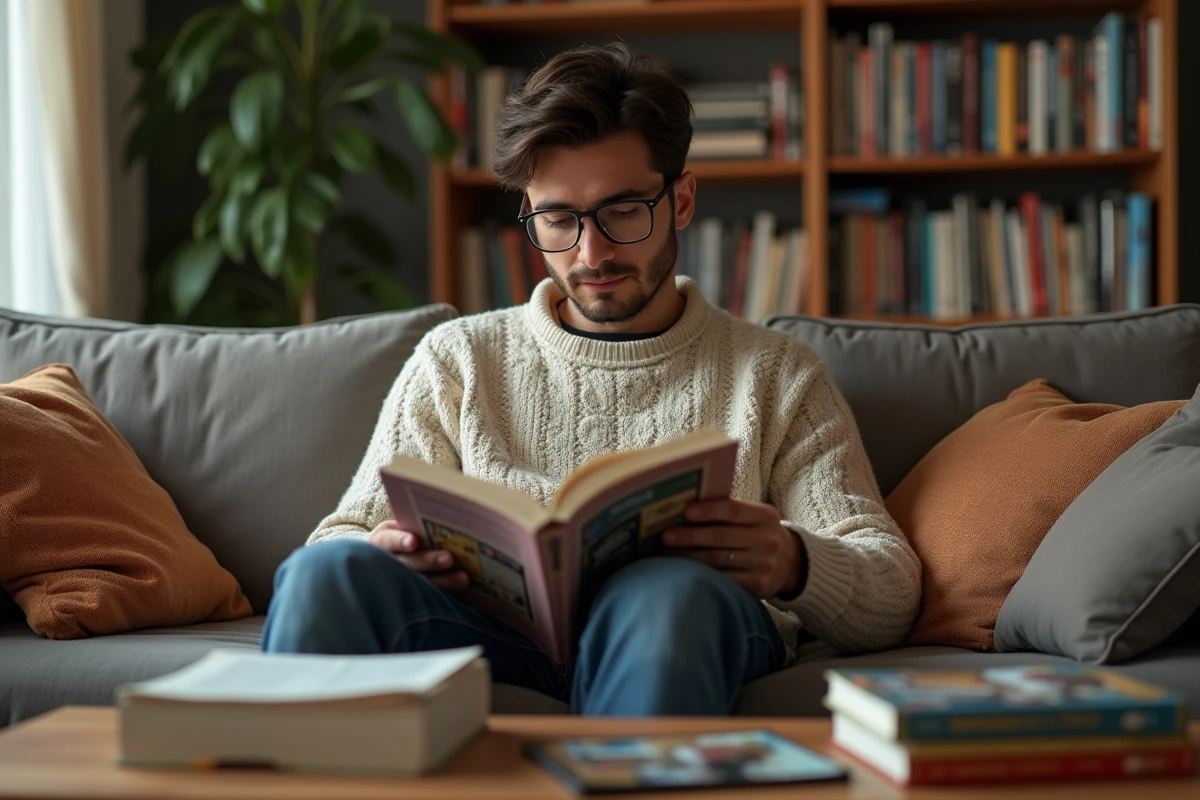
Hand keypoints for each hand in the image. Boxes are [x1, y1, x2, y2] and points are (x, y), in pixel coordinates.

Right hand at [367, 520, 469, 591]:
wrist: (389, 563)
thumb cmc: (402, 538)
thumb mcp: (402, 529)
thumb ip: (416, 526)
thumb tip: (446, 519)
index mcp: (382, 541)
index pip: (387, 540)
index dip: (400, 541)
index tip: (413, 542)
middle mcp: (386, 563)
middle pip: (407, 564)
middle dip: (428, 560)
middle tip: (449, 558)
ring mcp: (398, 582)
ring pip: (419, 584)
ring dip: (443, 581)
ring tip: (463, 577)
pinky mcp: (412, 595)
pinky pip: (429, 596)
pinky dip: (446, 593)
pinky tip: (462, 590)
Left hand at [662, 499, 805, 598]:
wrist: (790, 563)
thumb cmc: (757, 533)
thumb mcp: (754, 517)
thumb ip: (728, 511)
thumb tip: (684, 509)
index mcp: (765, 516)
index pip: (733, 510)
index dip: (708, 511)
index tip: (685, 512)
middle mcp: (768, 540)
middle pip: (721, 537)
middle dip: (690, 536)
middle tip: (666, 535)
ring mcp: (764, 565)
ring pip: (718, 561)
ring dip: (689, 557)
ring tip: (667, 554)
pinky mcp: (758, 586)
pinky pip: (724, 580)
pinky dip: (701, 575)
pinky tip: (684, 571)